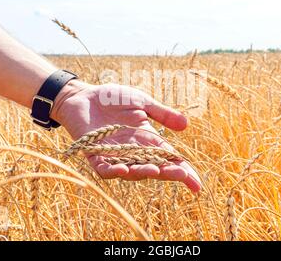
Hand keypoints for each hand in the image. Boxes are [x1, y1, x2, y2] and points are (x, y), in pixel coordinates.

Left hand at [51, 80, 201, 191]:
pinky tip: (122, 169)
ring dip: (142, 172)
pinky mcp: (94, 154)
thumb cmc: (113, 99)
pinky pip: (104, 168)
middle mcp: (133, 152)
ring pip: (131, 171)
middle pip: (153, 167)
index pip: (168, 159)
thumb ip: (161, 114)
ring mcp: (114, 155)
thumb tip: (186, 125)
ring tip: (155, 171)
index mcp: (147, 140)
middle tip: (181, 175)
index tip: (197, 184)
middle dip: (167, 173)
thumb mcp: (142, 102)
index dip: (182, 171)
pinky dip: (113, 170)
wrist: (84, 95)